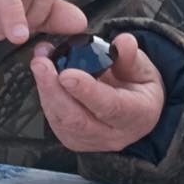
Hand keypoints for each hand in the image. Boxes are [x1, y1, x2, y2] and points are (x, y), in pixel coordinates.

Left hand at [30, 32, 165, 154]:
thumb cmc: (138, 87)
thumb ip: (131, 57)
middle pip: (76, 119)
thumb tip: (123, 42)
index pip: (110, 106)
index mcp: (137, 115)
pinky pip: (54, 118)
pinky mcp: (72, 139)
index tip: (67, 75)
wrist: (135, 111)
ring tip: (39, 60)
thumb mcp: (144, 69)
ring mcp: (90, 140)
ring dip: (45, 89)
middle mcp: (113, 135)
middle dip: (54, 90)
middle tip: (40, 62)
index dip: (87, 91)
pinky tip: (42, 73)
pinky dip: (45, 94)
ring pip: (60, 119)